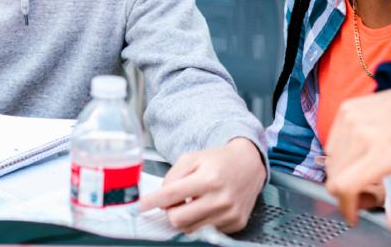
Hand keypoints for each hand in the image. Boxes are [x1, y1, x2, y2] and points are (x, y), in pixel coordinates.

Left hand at [140, 138, 265, 233]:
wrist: (249, 165)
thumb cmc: (218, 161)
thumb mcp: (192, 158)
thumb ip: (172, 177)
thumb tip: (160, 200)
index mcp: (208, 178)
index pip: (172, 195)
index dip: (152, 202)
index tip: (141, 206)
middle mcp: (221, 198)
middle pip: (178, 219)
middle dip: (169, 212)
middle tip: (173, 202)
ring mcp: (229, 214)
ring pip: (190, 229)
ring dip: (184, 218)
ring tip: (192, 202)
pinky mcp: (236, 223)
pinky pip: (206, 231)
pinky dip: (200, 222)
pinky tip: (206, 208)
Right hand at [323, 81, 390, 230]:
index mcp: (385, 151)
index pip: (345, 186)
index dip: (345, 206)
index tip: (353, 215)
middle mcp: (362, 133)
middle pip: (334, 177)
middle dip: (346, 194)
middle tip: (367, 193)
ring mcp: (351, 118)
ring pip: (330, 160)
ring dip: (342, 173)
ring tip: (365, 171)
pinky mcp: (346, 109)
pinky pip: (332, 142)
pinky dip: (341, 154)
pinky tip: (361, 153)